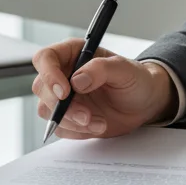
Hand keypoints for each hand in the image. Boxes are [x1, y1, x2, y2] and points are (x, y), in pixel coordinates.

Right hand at [32, 39, 175, 139]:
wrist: (144, 104)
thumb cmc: (136, 80)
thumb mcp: (126, 70)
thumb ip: (102, 69)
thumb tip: (76, 80)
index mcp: (75, 53)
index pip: (46, 57)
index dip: (49, 74)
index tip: (65, 92)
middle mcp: (65, 73)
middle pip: (42, 88)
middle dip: (63, 106)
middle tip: (87, 116)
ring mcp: (64, 97)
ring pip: (47, 110)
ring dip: (71, 121)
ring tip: (99, 122)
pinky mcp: (67, 117)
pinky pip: (59, 127)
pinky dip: (77, 131)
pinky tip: (98, 125)